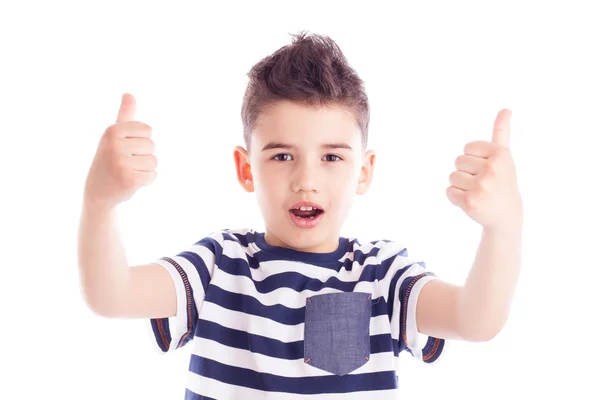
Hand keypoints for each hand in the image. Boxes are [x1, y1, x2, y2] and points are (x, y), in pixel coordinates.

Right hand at [83, 93, 156, 209]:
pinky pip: (153, 176)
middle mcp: (114, 145)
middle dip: (143, 157)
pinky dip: (146, 181)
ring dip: (144, 169)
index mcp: (113, 130)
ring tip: (127, 172)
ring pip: (154, 162)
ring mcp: (121, 162)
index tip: (126, 148)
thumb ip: (125, 115)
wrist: (98, 191)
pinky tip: (130, 182)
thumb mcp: (114, 136)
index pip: (148, 130)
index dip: (142, 141)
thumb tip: (129, 94)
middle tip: (125, 163)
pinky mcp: (129, 179)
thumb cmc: (110, 159)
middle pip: (152, 146)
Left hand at [446, 109, 521, 231]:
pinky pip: (449, 191)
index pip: (467, 148)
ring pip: (452, 176)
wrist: (506, 215)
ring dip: (461, 186)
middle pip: (458, 161)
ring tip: (478, 192)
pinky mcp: (470, 201)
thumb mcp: (504, 156)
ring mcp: (482, 186)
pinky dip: (455, 198)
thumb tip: (506, 109)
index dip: (473, 159)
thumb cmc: (503, 181)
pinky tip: (471, 202)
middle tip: (483, 183)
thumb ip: (501, 132)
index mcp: (500, 154)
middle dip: (466, 172)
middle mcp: (492, 169)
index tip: (487, 169)